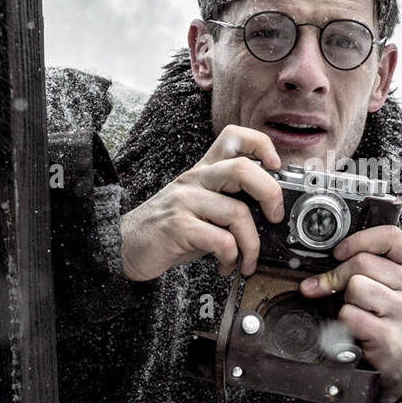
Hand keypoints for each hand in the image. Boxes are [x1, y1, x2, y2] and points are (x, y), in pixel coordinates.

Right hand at [119, 125, 284, 281]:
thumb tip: (271, 215)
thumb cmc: (168, 230)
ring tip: (247, 261)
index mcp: (203, 171)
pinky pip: (221, 240)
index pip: (234, 137)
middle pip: (243, 169)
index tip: (277, 166)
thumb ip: (229, 203)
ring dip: (252, 245)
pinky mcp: (177, 227)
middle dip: (271, 195)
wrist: (124, 246)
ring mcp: (185, 202)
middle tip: (274, 218)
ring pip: (238, 213)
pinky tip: (225, 265)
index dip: (262, 145)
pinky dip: (231, 257)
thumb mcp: (200, 208)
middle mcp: (195, 180)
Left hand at [299, 225, 401, 402]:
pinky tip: (358, 329)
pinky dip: (344, 322)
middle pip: (363, 262)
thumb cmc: (394, 320)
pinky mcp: (389, 336)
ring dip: (346, 300)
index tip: (340, 252)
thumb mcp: (395, 288)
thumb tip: (320, 268)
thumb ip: (370, 267)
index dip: (358, 240)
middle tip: (331, 288)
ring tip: (358, 311)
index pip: (390, 236)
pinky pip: (349, 315)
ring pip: (355, 287)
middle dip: (338, 275)